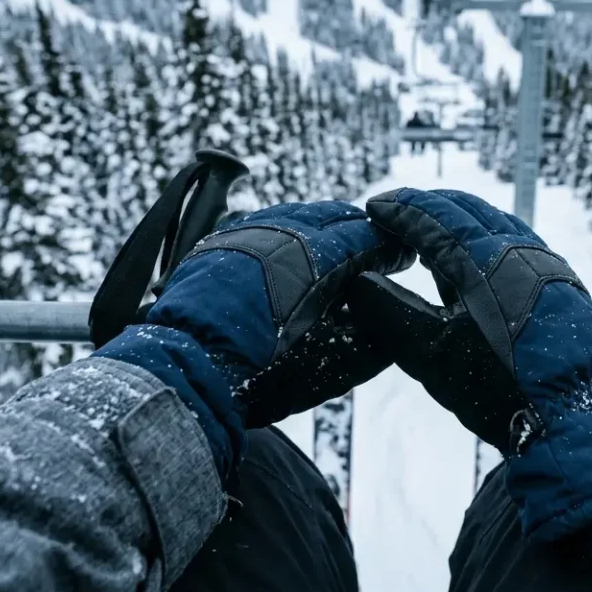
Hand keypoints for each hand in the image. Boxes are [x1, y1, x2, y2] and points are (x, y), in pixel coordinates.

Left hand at [148, 200, 414, 427]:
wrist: (190, 370)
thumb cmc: (263, 375)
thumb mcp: (330, 366)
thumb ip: (370, 339)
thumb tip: (391, 314)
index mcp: (315, 257)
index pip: (364, 236)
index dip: (387, 246)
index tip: (401, 256)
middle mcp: (283, 232)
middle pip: (334, 218)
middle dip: (358, 234)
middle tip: (375, 254)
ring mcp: (249, 230)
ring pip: (299, 216)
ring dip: (324, 230)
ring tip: (336, 255)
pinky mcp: (222, 238)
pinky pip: (267, 225)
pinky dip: (288, 235)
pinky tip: (291, 258)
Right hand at [348, 188, 591, 549]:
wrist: (572, 416)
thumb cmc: (497, 387)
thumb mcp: (428, 353)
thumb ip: (387, 311)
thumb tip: (358, 280)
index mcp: (483, 260)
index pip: (432, 216)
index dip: (399, 208)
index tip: (373, 207)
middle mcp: (518, 250)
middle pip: (465, 208)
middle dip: (426, 206)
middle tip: (395, 212)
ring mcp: (544, 263)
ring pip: (493, 222)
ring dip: (455, 219)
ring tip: (426, 233)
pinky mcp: (560, 282)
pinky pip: (514, 242)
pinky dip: (482, 238)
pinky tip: (470, 262)